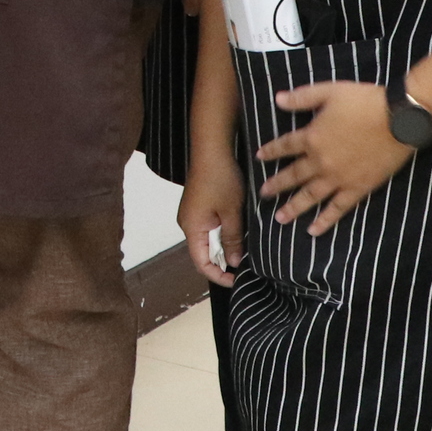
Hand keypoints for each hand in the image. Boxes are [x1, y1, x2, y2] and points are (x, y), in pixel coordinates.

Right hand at [179, 154, 246, 286]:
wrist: (212, 150)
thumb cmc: (220, 179)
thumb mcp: (232, 212)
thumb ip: (232, 239)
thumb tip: (234, 262)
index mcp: (192, 228)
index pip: (201, 263)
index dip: (218, 275)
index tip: (236, 280)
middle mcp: (187, 223)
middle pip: (202, 253)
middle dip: (221, 263)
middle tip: (244, 268)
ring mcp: (191, 214)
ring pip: (206, 241)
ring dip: (222, 248)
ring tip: (242, 252)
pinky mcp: (197, 207)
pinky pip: (207, 229)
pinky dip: (220, 235)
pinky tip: (235, 234)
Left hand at [255, 81, 415, 233]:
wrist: (399, 119)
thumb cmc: (364, 101)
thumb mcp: (330, 91)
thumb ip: (302, 97)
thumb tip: (277, 99)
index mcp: (311, 137)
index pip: (285, 146)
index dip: (271, 151)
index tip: (259, 157)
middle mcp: (320, 161)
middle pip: (293, 175)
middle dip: (276, 185)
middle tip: (263, 194)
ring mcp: (338, 178)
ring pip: (310, 196)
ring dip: (293, 208)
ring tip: (280, 219)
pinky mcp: (357, 189)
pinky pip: (337, 209)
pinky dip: (325, 220)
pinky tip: (313, 231)